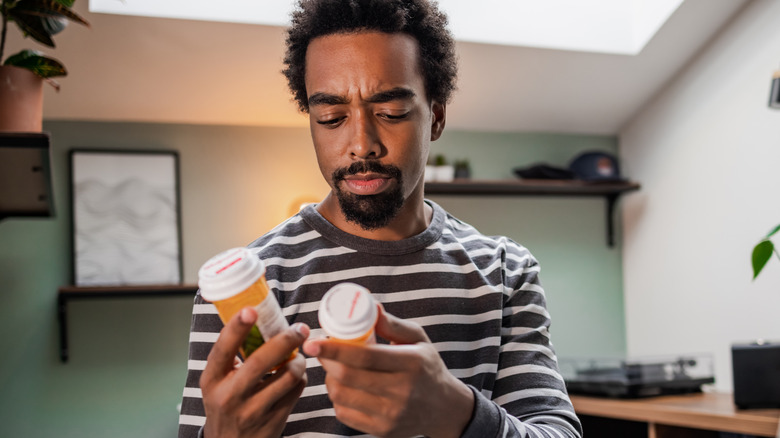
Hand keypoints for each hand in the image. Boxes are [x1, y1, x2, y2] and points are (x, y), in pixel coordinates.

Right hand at [200, 307, 308, 437]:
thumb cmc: (225, 404)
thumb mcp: (217, 382)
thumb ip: (231, 356)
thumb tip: (253, 316)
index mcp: (212, 380)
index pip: (222, 350)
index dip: (236, 328)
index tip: (251, 310)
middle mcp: (229, 396)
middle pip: (260, 361)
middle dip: (285, 340)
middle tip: (300, 328)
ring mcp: (252, 411)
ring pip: (287, 376)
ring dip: (298, 361)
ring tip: (298, 356)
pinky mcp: (273, 421)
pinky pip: (296, 390)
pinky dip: (300, 378)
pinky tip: (295, 376)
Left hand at [302, 305, 473, 437]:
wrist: (444, 408)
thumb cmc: (427, 367)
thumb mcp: (418, 339)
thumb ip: (393, 324)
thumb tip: (370, 305)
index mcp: (411, 363)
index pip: (365, 356)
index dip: (334, 349)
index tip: (313, 342)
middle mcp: (402, 391)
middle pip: (348, 377)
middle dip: (326, 361)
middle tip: (320, 350)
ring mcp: (391, 414)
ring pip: (342, 395)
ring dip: (330, 379)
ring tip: (336, 368)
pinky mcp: (383, 430)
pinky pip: (344, 414)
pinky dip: (337, 398)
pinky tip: (345, 387)